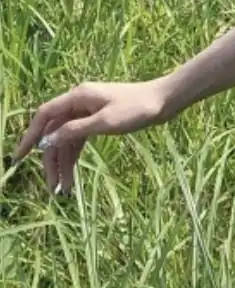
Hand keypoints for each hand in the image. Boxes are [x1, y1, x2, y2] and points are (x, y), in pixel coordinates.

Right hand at [12, 78, 172, 194]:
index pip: (45, 115)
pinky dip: (74, 157)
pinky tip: (72, 176)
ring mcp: (87, 111)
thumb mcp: (105, 122)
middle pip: (54, 132)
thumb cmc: (136, 108)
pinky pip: (78, 139)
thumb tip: (49, 140)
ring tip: (64, 190)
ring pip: (66, 139)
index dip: (30, 136)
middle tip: (52, 188)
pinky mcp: (97, 120)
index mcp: (77, 96)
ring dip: (63, 163)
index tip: (19, 158)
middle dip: (51, 160)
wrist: (163, 101)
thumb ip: (76, 130)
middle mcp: (78, 102)